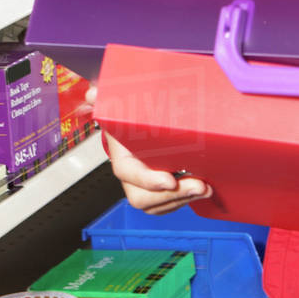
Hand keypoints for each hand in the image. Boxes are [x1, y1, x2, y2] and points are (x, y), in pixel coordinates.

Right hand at [85, 87, 211, 214]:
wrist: (136, 129)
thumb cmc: (130, 118)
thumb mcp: (122, 105)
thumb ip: (108, 98)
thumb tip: (92, 92)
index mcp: (121, 156)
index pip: (128, 173)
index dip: (148, 180)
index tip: (170, 180)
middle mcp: (130, 177)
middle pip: (142, 197)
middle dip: (171, 196)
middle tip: (198, 186)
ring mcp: (143, 187)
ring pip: (157, 205)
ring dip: (182, 200)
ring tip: (206, 188)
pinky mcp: (158, 192)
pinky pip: (167, 204)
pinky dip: (184, 201)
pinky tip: (203, 190)